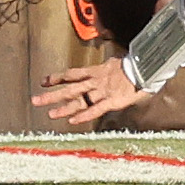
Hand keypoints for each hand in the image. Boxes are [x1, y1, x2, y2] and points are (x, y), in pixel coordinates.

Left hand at [32, 58, 151, 124]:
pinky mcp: (113, 101)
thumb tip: (110, 64)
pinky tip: (72, 121)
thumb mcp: (118, 63)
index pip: (72, 73)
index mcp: (98, 71)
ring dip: (64, 107)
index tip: (44, 81)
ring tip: (50, 114)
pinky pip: (96, 109)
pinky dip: (85, 115)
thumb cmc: (137, 66)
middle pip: (70, 89)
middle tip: (35, 100)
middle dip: (52, 95)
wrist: (149, 68)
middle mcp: (97, 81)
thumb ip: (110, 66)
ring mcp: (104, 91)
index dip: (57, 77)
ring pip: (80, 100)